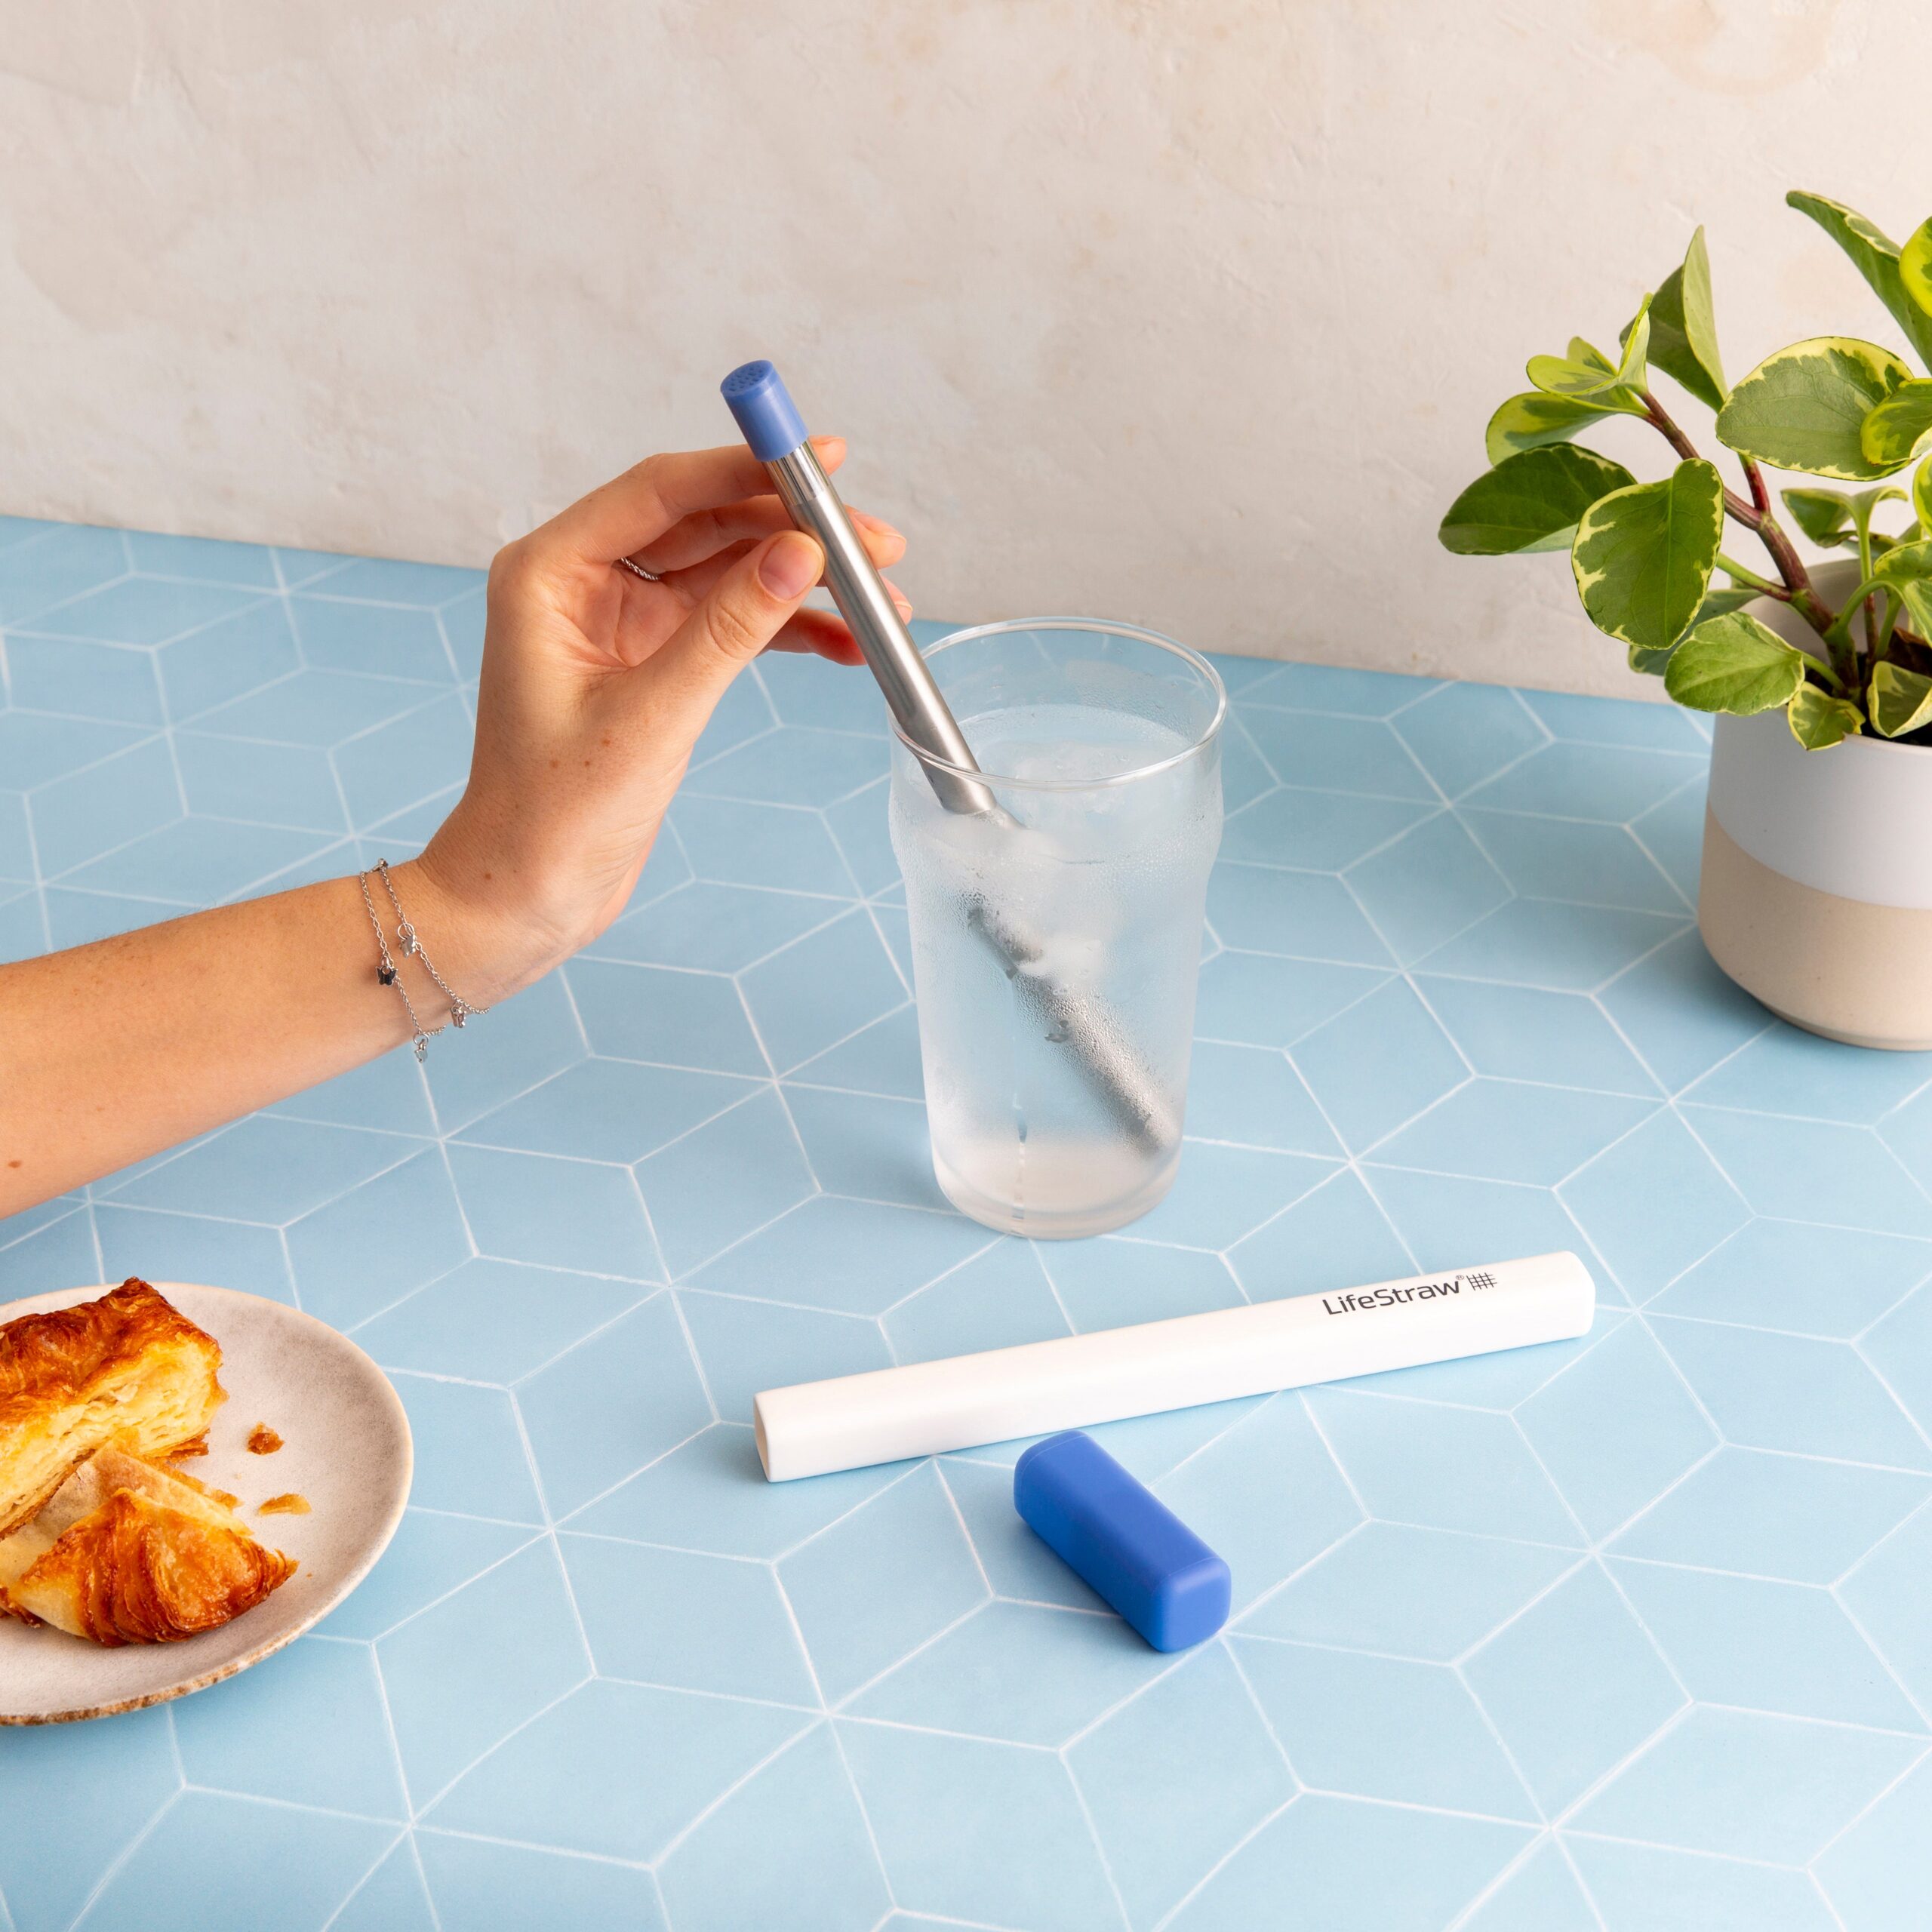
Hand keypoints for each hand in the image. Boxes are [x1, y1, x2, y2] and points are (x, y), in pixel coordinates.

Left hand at [405, 438, 905, 997]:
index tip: (821, 458)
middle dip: (792, 528)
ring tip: (883, 597)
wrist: (528, 895)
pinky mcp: (653, 662)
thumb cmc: (553, 814)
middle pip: (704, 522)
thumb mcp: (652, 717)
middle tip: (874, 541)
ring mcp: (621, 621)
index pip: (661, 491)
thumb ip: (729, 629)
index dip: (745, 468)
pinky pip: (731, 624)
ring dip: (802, 581)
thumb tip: (800, 552)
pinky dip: (787, 630)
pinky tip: (846, 643)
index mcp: (549, 573)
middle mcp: (582, 582)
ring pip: (727, 570)